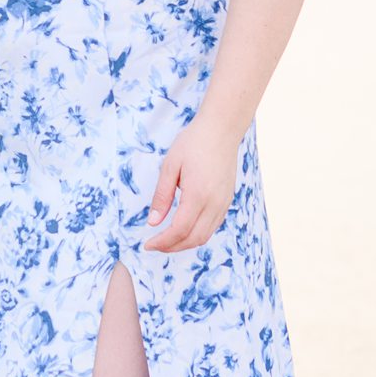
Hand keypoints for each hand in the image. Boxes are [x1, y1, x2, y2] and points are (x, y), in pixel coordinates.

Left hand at [143, 119, 239, 253]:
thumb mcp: (170, 165)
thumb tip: (153, 222)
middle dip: (173, 247)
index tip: (148, 244)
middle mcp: (214, 203)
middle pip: (194, 238)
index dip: (163, 242)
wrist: (221, 129)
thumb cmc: (193, 143)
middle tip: (155, 245)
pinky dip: (198, 233)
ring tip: (167, 240)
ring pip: (206, 235)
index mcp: (198, 195)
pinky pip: (213, 226)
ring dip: (186, 243)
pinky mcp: (227, 200)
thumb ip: (162, 196)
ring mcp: (223, 203)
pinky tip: (185, 228)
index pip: (179, 230)